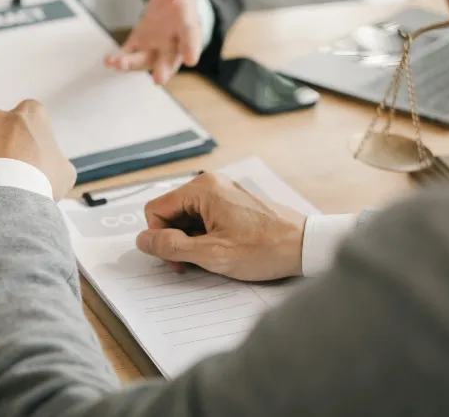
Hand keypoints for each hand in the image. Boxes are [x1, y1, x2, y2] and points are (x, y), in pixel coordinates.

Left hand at [0, 100, 76, 200]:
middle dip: (8, 144)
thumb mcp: (65, 172)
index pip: (33, 115)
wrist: (7, 202)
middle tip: (15, 170)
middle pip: (4, 127)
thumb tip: (50, 168)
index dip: (34, 135)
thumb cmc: (41, 182)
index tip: (35, 153)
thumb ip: (56, 161)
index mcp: (29, 114)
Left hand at [104, 0, 214, 84]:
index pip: (190, 36)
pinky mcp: (137, 46)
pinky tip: (108, 60)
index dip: (191, 47)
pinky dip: (119, 59)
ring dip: (132, 64)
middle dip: (164, 69)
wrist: (168, 5)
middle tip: (159, 80)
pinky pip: (128, 55)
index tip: (192, 59)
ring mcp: (153, 47)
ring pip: (145, 60)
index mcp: (186, 26)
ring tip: (119, 64)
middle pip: (169, 59)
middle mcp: (171, 42)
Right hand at [135, 173, 306, 280]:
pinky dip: (204, 235)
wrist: (307, 246)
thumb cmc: (265, 249)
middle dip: (174, 240)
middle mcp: (210, 183)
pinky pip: (203, 217)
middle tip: (191, 264)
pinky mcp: (233, 201)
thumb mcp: (212, 254)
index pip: (155, 210)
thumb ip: (171, 247)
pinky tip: (221, 250)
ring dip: (190, 240)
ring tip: (211, 258)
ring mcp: (223, 191)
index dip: (158, 238)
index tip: (176, 261)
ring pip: (186, 217)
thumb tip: (141, 241)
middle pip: (170, 212)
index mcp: (202, 189)